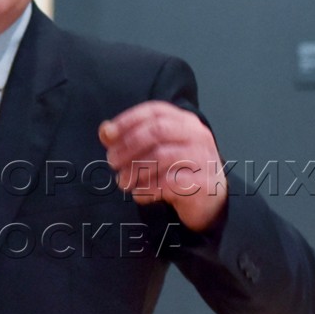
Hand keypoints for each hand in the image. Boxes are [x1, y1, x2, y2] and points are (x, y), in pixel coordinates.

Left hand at [98, 101, 226, 232]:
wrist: (209, 202)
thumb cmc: (178, 172)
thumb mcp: (154, 152)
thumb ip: (129, 139)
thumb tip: (105, 130)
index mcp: (184, 121)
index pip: (155, 111)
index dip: (128, 120)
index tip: (108, 135)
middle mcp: (197, 135)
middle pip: (157, 131)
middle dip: (128, 146)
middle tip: (112, 162)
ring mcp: (203, 158)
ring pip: (162, 156)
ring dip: (135, 170)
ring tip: (122, 182)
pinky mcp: (202, 183)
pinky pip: (169, 183)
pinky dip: (147, 189)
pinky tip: (139, 195)